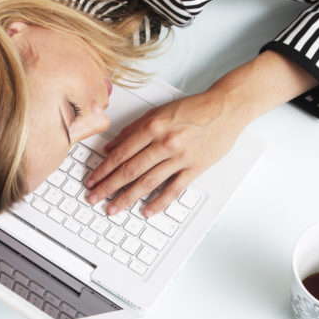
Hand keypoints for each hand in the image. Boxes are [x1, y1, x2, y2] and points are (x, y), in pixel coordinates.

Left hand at [84, 90, 246, 216]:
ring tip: (113, 207)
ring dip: (127, 198)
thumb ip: (133, 129)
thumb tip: (110, 147)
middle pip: (130, 170)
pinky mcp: (195, 167)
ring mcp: (180, 157)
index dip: (103, 169)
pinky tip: (147, 211)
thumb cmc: (193, 108)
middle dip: (108, 187)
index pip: (120, 153)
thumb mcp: (158, 112)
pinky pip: (174, 189)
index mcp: (152, 127)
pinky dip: (159, 202)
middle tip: (94, 198)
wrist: (226, 107)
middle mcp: (165, 142)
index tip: (92, 180)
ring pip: (148, 182)